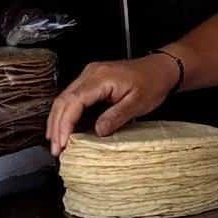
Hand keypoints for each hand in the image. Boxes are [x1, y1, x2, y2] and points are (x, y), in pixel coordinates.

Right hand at [45, 54, 179, 155]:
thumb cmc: (153, 82)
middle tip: (57, 149)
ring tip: (57, 143)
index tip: (63, 142)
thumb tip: (98, 132)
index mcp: (100, 77)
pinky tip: (65, 130)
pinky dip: (67, 115)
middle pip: (63, 100)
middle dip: (56, 126)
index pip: (73, 101)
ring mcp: (89, 76)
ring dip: (58, 122)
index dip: (65, 124)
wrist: (161, 68)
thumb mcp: (138, 103)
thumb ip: (116, 116)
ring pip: (64, 99)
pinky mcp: (92, 81)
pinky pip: (73, 98)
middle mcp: (90, 73)